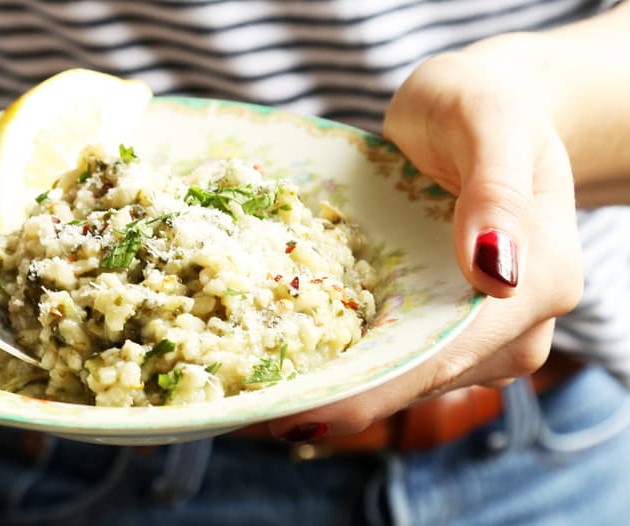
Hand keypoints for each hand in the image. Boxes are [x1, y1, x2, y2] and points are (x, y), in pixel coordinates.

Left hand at [269, 50, 582, 438]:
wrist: (478, 110)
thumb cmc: (481, 104)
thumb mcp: (489, 119)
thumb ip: (496, 190)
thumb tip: (495, 274)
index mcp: (539, 280)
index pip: (447, 353)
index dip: (374, 390)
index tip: (303, 413)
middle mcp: (514, 323)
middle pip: (419, 380)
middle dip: (340, 402)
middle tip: (254, 417)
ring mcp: (476, 331)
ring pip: (402, 378)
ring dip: (334, 390)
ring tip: (256, 400)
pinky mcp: (439, 324)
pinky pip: (389, 354)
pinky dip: (341, 364)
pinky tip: (285, 368)